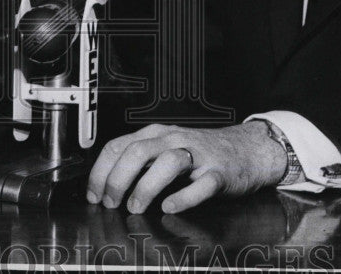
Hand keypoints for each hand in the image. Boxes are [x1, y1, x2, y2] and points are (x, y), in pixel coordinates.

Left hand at [86, 122, 287, 213]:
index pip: (119, 145)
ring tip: (136, 206)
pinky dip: (184, 196)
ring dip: (146, 185)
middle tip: (111, 202)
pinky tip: (170, 207)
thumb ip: (139, 161)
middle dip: (118, 178)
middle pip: (139, 151)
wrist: (246, 150)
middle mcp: (174, 140)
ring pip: (168, 162)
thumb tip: (106, 183)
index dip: (101, 171)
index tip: (94, 193)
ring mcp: (199, 155)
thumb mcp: (165, 148)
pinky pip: (202, 183)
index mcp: (156, 134)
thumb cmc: (201, 153)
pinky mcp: (220, 173)